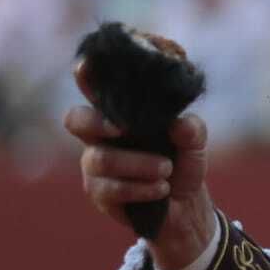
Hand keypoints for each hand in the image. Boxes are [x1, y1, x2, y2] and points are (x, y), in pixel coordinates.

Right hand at [64, 64, 216, 269]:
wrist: (186, 204)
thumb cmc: (182, 163)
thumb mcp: (194, 144)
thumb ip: (192, 130)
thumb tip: (179, 123)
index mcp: (120, 116)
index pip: (97, 91)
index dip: (86, 77)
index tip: (86, 66)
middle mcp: (100, 137)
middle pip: (75, 120)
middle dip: (96, 122)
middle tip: (124, 129)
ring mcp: (96, 166)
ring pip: (100, 159)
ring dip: (138, 164)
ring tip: (166, 169)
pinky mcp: (100, 194)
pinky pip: (110, 189)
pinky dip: (140, 188)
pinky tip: (161, 189)